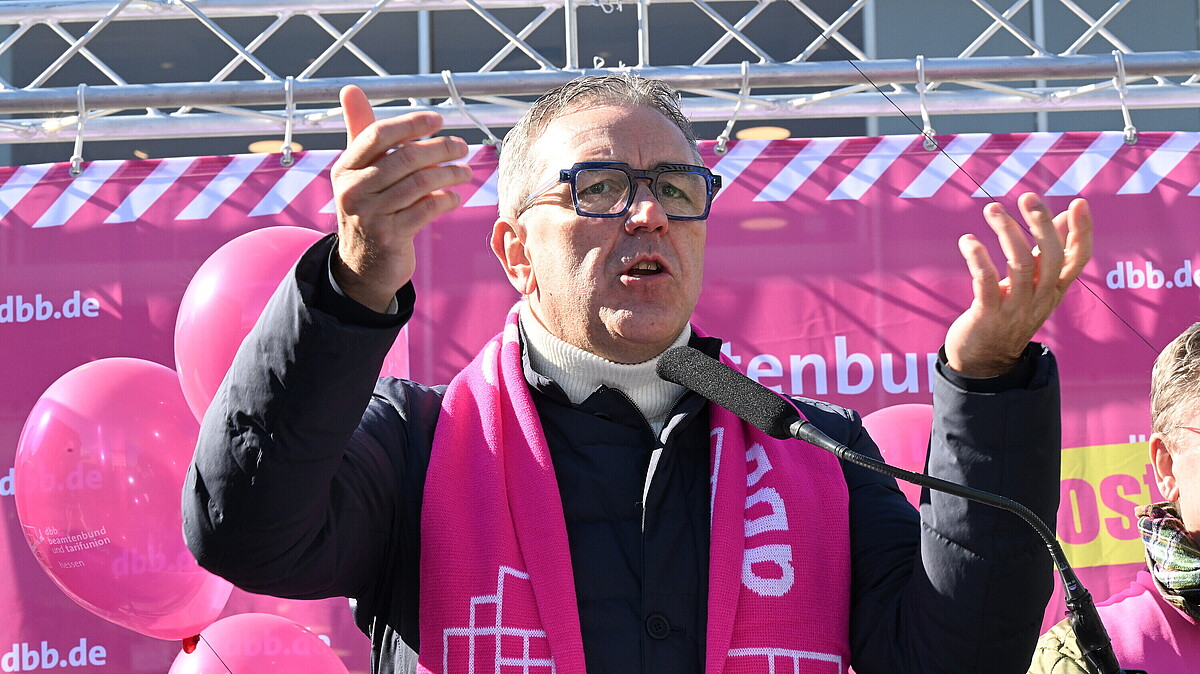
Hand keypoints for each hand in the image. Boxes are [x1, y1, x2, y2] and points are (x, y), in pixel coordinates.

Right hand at [330, 85, 471, 311]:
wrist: (361, 266)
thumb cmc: (367, 207)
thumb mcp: (358, 171)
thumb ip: (359, 131)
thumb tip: (350, 88)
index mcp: (345, 167)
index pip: (379, 135)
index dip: (411, 123)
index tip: (439, 120)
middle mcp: (353, 190)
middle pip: (406, 158)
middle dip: (441, 148)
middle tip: (462, 147)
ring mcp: (370, 215)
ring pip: (421, 183)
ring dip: (450, 173)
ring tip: (465, 172)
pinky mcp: (390, 237)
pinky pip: (427, 209)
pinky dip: (446, 199)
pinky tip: (454, 197)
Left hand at [944, 193, 1092, 376]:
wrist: (983, 360)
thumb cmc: (1008, 313)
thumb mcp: (1034, 285)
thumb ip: (1047, 251)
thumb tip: (1064, 215)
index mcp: (1054, 289)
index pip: (1078, 258)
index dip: (1082, 231)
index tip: (1080, 202)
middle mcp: (1040, 298)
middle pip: (1050, 256)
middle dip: (1041, 223)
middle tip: (1027, 197)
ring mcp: (1015, 308)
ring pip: (1019, 265)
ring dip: (1006, 232)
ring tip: (992, 209)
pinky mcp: (987, 315)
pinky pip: (986, 282)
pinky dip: (978, 258)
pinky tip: (968, 241)